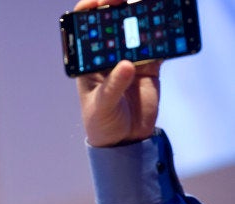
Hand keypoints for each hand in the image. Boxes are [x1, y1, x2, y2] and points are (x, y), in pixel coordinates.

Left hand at [74, 0, 161, 146]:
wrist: (124, 140)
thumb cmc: (101, 123)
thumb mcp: (102, 106)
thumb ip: (112, 86)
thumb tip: (126, 64)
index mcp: (87, 62)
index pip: (85, 30)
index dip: (89, 11)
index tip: (98, 2)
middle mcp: (106, 57)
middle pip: (111, 24)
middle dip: (118, 9)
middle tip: (127, 0)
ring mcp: (128, 60)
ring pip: (135, 32)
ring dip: (142, 19)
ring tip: (150, 9)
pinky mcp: (149, 67)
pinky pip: (157, 47)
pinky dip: (163, 37)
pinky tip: (167, 30)